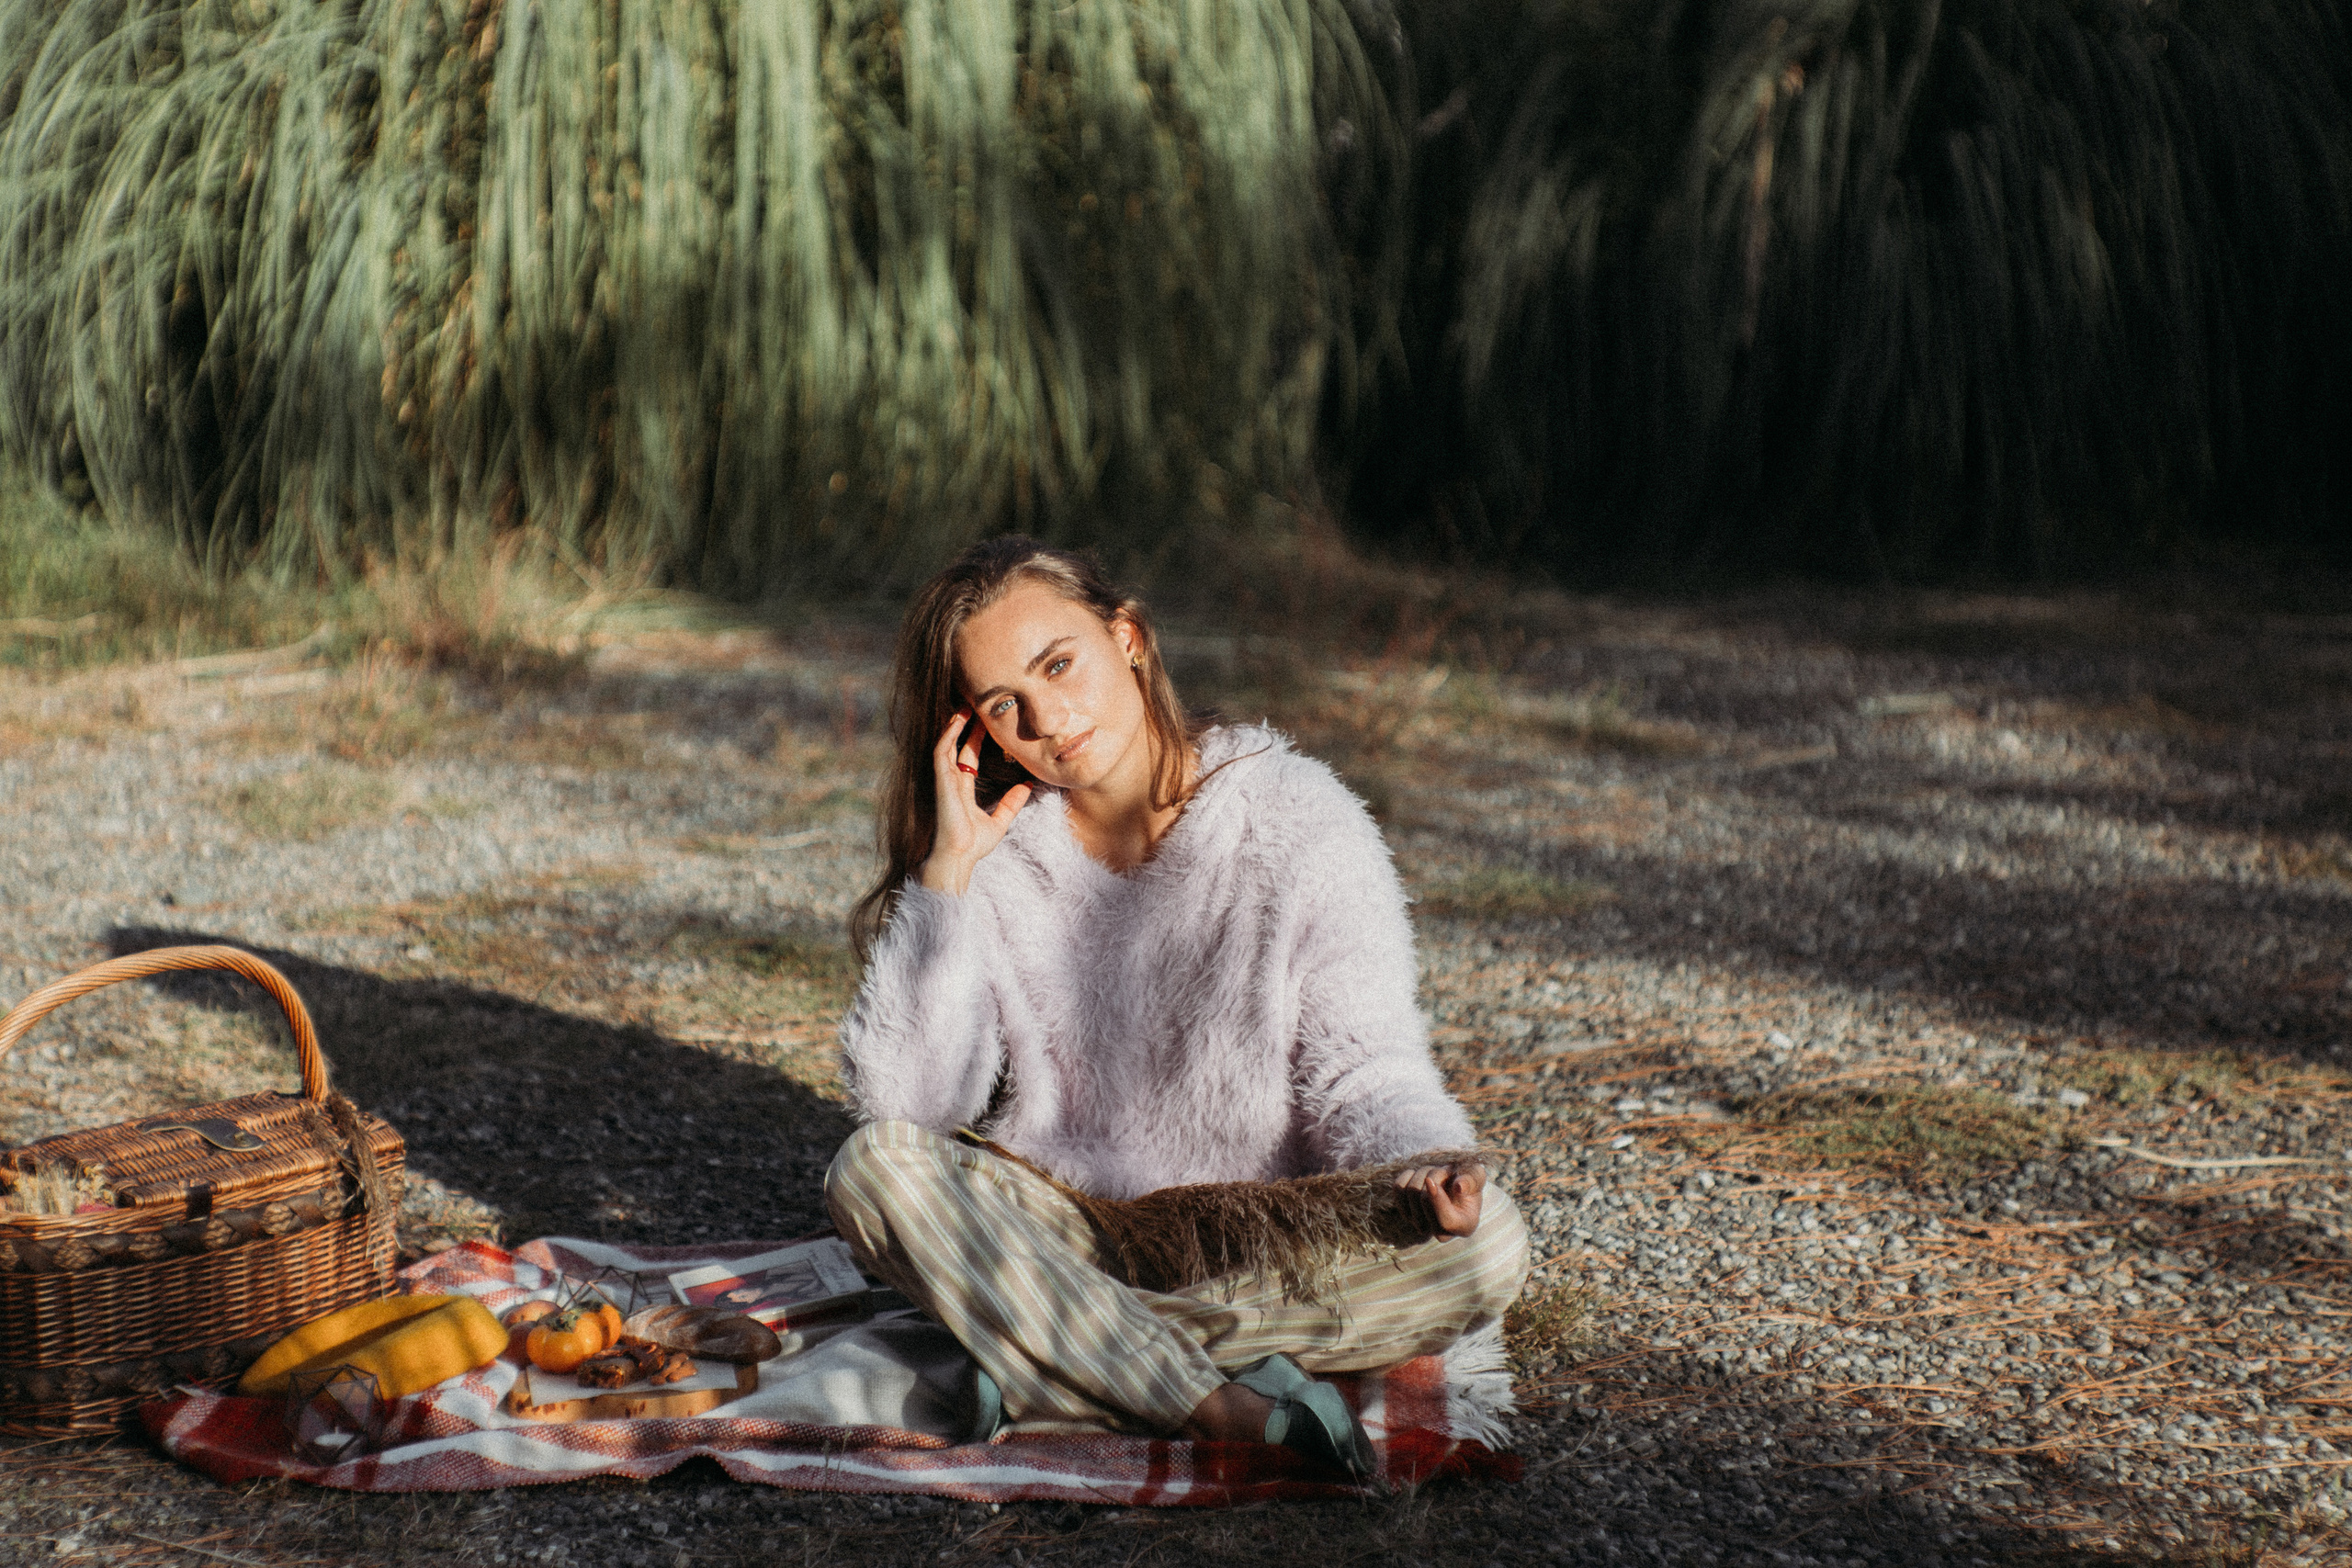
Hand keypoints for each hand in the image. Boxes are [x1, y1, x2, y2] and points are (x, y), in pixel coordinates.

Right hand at [916, 708, 1032, 895]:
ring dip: (954, 725)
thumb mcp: (1000, 820)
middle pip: (957, 746)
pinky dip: (948, 735)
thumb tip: (1028, 786)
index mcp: (963, 789)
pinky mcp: (941, 782)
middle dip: (966, 726)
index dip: (975, 739)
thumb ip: (1012, 803)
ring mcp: (944, 780)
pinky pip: (941, 752)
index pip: (968, 757)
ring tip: (965, 706)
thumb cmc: (974, 845)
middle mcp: (952, 782)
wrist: (959, 858)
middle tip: (976, 706)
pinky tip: (957, 721)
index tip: (987, 724)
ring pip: (946, 744)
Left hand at [1395, 1158, 1485, 1236]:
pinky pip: (1398, 1189)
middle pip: (1424, 1201)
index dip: (1437, 1201)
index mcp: (1465, 1226)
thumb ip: (1473, 1179)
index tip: (1430, 1180)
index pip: (1446, 1221)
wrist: (1453, 1185)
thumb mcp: (1477, 1176)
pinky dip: (1408, 1175)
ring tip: (1437, 1174)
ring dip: (1423, 1174)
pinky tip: (1420, 1176)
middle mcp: (1442, 1232)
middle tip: (1446, 1170)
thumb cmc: (1468, 1182)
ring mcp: (1422, 1224)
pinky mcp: (1406, 1212)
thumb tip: (1459, 1187)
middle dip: (1434, 1176)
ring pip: (1411, 1192)